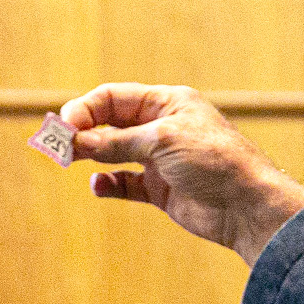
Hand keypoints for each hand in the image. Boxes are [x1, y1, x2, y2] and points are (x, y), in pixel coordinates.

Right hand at [59, 84, 303, 265]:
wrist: (246, 205)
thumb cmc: (214, 161)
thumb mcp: (162, 141)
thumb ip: (117, 142)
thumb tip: (77, 141)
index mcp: (166, 103)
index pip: (114, 98)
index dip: (86, 109)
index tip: (64, 126)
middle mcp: (161, 128)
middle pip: (110, 124)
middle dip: (82, 132)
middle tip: (58, 146)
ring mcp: (159, 160)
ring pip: (114, 154)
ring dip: (91, 156)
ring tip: (70, 162)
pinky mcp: (160, 190)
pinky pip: (124, 184)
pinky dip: (108, 185)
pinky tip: (98, 187)